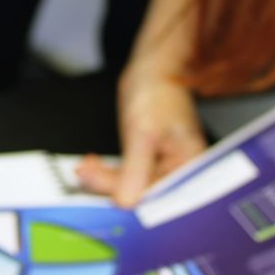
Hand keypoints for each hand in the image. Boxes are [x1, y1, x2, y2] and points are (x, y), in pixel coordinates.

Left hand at [77, 71, 206, 206]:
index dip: (134, 201)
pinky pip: (126, 175)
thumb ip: (135, 169)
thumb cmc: (157, 92)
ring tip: (84, 169)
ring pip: (131, 185)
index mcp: (190, 166)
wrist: (150, 72)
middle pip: (144, 193)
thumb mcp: (143, 132)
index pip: (161, 196)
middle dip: (112, 187)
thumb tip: (127, 202)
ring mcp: (162, 167)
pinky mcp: (146, 162)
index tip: (106, 199)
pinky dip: (106, 172)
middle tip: (86, 176)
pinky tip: (91, 166)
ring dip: (104, 179)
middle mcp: (179, 171)